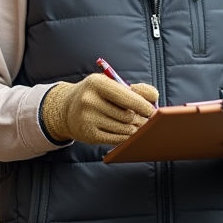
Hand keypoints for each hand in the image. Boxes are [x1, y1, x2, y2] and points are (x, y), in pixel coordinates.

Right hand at [40, 74, 157, 144]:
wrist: (67, 108)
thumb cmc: (98, 95)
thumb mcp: (112, 85)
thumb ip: (137, 89)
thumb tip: (154, 99)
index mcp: (97, 83)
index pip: (127, 97)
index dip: (143, 106)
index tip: (152, 111)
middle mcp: (89, 100)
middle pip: (128, 115)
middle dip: (139, 119)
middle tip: (144, 119)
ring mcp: (87, 119)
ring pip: (124, 129)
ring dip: (133, 128)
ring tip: (133, 124)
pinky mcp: (88, 135)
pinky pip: (116, 139)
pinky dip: (125, 137)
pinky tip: (124, 132)